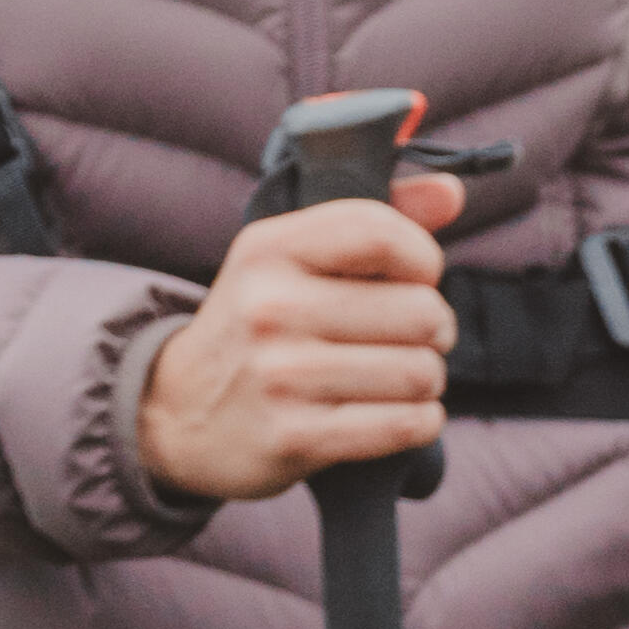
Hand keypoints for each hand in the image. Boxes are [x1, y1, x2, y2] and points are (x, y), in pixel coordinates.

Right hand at [127, 171, 463, 500]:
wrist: (176, 413)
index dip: (423, 258)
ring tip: (398, 377)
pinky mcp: (294, 437)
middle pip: (419, 311)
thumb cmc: (256, 326)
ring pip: (419, 372)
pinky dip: (418, 420)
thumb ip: (370, 220)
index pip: (382, 233)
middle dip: (434, 329)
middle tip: (410, 338)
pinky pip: (404, 425)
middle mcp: (270, 307)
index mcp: (268, 249)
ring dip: (426, 380)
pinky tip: (395, 413)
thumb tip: (452, 191)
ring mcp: (280, 376)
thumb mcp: (288, 259)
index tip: (415, 278)